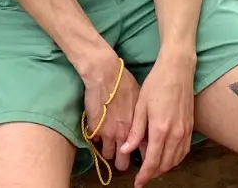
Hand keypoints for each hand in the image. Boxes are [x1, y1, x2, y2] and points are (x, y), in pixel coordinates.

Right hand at [80, 51, 140, 171]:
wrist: (105, 74)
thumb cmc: (125, 83)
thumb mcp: (140, 102)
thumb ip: (141, 120)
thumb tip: (143, 129)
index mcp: (137, 129)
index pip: (141, 154)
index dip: (140, 160)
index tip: (137, 156)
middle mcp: (123, 136)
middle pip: (122, 163)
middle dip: (122, 162)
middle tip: (122, 156)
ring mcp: (107, 134)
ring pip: (107, 156)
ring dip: (109, 151)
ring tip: (109, 144)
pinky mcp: (94, 129)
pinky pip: (96, 142)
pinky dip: (98, 138)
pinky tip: (99, 131)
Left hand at [121, 55, 194, 187]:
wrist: (177, 70)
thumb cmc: (156, 84)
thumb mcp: (141, 106)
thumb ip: (135, 130)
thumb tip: (127, 150)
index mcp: (160, 129)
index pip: (152, 161)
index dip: (144, 175)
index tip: (137, 183)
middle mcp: (176, 134)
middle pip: (165, 164)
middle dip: (153, 174)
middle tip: (142, 177)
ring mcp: (185, 132)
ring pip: (175, 160)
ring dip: (164, 168)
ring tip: (152, 169)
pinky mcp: (190, 128)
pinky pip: (183, 151)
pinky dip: (174, 159)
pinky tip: (166, 157)